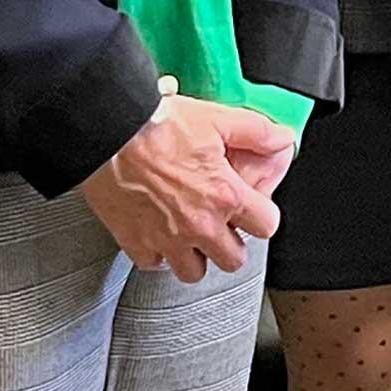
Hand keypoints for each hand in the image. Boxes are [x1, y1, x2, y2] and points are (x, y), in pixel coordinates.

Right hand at [82, 96, 289, 281]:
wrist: (108, 132)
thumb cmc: (157, 125)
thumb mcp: (217, 118)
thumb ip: (257, 132)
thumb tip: (282, 139)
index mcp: (224, 196)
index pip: (266, 226)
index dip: (262, 215)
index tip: (252, 209)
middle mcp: (199, 225)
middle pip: (233, 260)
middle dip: (231, 243)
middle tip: (220, 225)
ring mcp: (166, 239)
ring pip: (193, 272)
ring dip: (195, 256)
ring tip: (190, 234)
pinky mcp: (135, 242)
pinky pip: (154, 263)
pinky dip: (157, 252)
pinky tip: (158, 231)